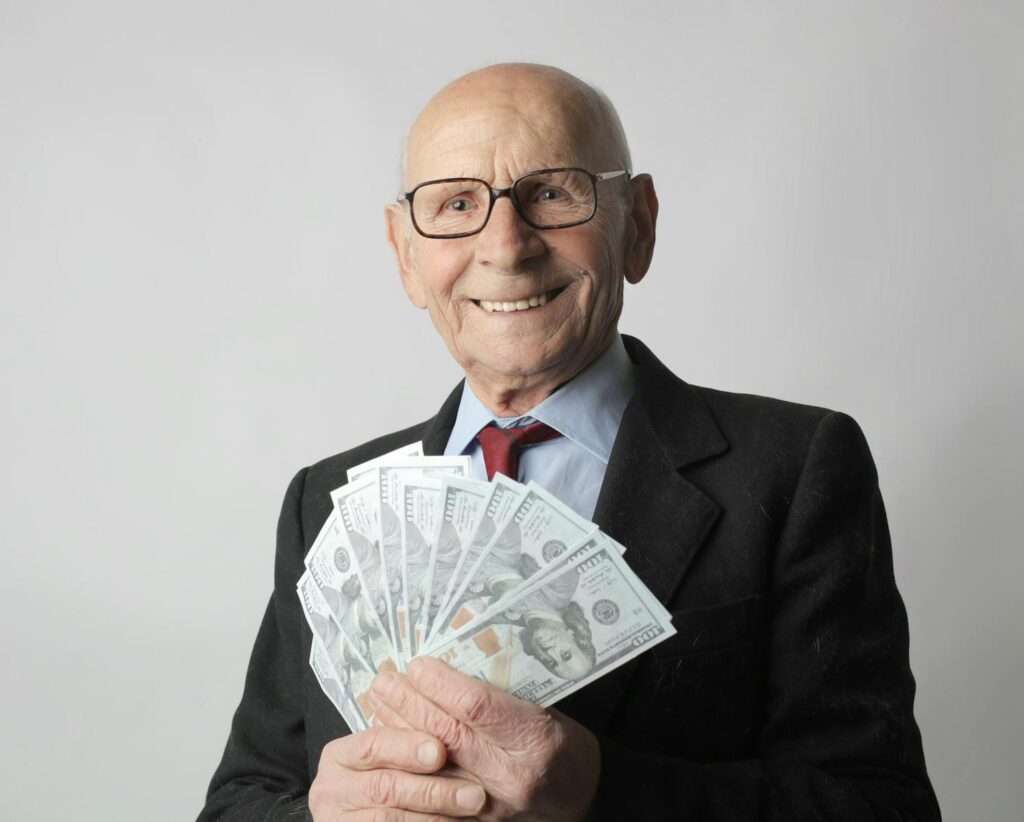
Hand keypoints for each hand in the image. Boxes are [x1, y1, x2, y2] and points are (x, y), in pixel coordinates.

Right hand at [308, 724, 486, 820]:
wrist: (378, 814)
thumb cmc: (393, 780)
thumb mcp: (395, 753)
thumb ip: (407, 728)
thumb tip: (426, 676)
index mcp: (342, 755)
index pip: (373, 744)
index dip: (407, 746)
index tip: (440, 750)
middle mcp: (332, 787)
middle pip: (384, 786)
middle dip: (432, 789)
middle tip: (474, 793)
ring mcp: (339, 818)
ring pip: (389, 818)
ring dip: (436, 815)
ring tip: (472, 808)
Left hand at [370, 658, 599, 821]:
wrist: (583, 797)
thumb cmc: (566, 745)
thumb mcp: (545, 709)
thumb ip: (500, 694)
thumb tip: (449, 666)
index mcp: (534, 737)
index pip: (476, 705)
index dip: (440, 682)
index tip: (418, 664)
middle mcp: (510, 774)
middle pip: (447, 731)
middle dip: (409, 701)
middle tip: (384, 678)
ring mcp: (489, 803)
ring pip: (430, 763)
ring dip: (398, 728)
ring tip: (378, 701)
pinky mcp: (474, 820)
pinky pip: (431, 788)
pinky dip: (407, 762)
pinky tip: (390, 740)